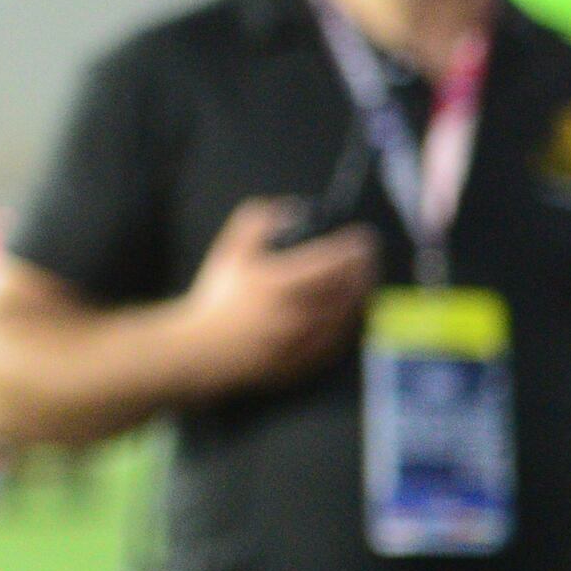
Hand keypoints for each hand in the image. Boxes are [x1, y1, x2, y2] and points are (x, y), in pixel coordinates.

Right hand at [179, 197, 376, 393]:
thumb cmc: (216, 299)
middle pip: (348, 287)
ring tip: (364, 278)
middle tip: (369, 256)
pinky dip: (351, 322)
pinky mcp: (305, 362)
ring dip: (362, 293)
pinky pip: (340, 341)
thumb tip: (290, 208)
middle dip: (364, 268)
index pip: (332, 260)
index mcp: (280, 284)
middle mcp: (298, 313)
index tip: (362, 237)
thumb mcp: (230, 251)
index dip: (353, 247)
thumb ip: (258, 222)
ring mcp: (304, 341)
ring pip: (349, 314)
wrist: (201, 351)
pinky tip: (352, 311)